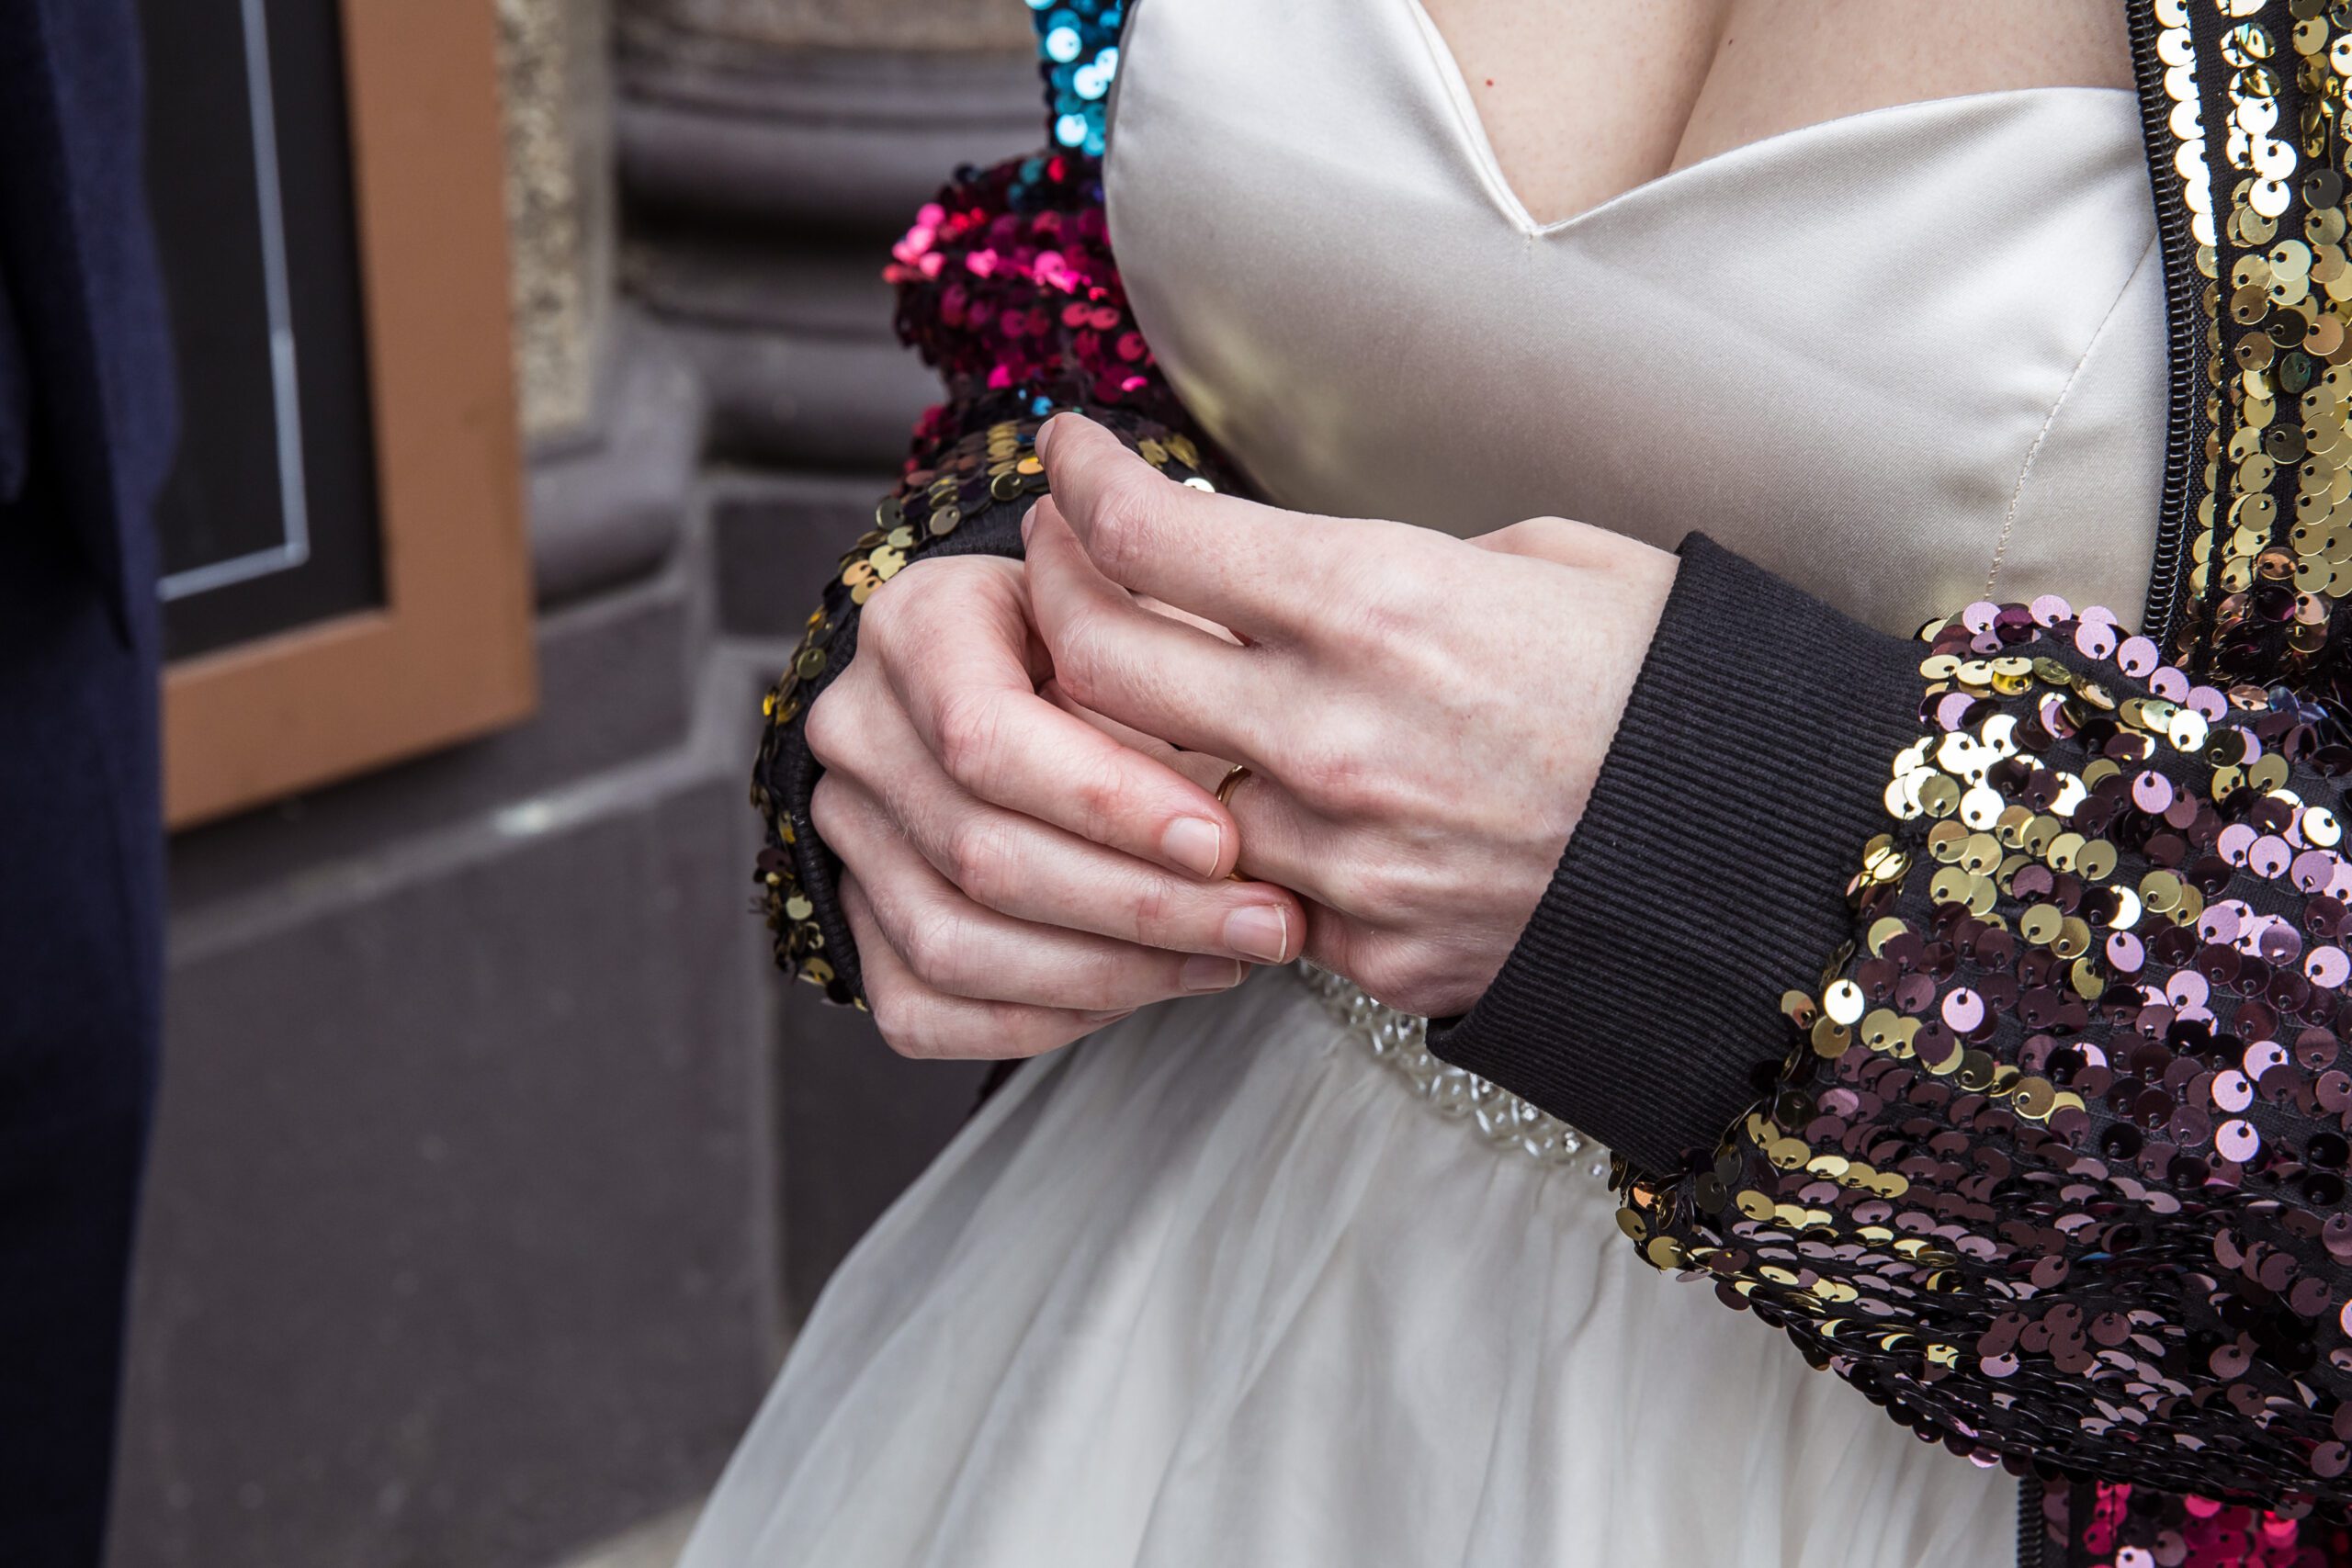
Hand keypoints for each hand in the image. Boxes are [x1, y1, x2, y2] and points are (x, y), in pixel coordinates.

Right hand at [803, 552, 1306, 1059]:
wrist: (1031, 671)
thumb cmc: (1107, 638)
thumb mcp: (1147, 613)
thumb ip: (1176, 677)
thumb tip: (1260, 788)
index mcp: (916, 628)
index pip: (984, 735)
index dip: (1108, 804)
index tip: (1222, 843)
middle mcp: (858, 733)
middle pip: (979, 854)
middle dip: (1141, 907)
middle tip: (1264, 923)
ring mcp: (846, 835)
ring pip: (953, 946)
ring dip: (1109, 973)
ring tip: (1225, 959)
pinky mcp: (854, 921)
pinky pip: (927, 1008)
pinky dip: (1047, 1016)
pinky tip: (1146, 987)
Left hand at [1023, 414, 1677, 1018]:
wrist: (1775, 855)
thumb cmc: (1669, 681)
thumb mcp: (1536, 559)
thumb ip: (1378, 564)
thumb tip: (1272, 571)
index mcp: (1377, 604)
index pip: (1146, 537)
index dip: (1080, 485)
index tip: (1070, 462)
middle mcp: (1332, 736)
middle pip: (1098, 663)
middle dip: (1056, 596)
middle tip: (1065, 562)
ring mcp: (1341, 857)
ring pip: (1154, 791)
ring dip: (1136, 734)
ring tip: (1163, 688)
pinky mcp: (1366, 949)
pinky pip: (1258, 887)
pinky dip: (1249, 840)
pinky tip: (1285, 801)